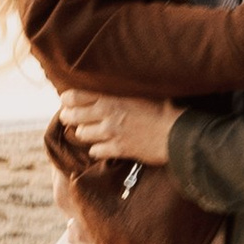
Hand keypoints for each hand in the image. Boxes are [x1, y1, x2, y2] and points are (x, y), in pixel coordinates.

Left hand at [60, 90, 179, 167]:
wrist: (177, 133)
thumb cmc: (163, 110)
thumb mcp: (139, 94)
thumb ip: (119, 93)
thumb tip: (107, 92)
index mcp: (111, 98)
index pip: (75, 96)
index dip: (67, 99)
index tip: (67, 101)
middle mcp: (107, 115)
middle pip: (72, 117)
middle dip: (69, 117)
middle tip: (70, 118)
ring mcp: (111, 133)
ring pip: (81, 134)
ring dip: (84, 133)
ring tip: (90, 131)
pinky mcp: (118, 149)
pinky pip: (95, 151)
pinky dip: (97, 149)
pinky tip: (104, 146)